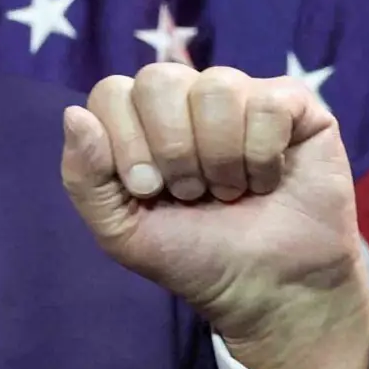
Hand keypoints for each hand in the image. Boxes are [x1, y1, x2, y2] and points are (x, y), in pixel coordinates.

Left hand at [60, 64, 368, 368]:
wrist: (267, 290)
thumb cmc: (194, 256)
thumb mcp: (121, 231)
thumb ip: (84, 177)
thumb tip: (73, 114)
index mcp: (140, 119)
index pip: (111, 92)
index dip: (126, 143)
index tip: (148, 190)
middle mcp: (188, 97)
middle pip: (158, 79)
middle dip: (172, 149)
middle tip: (191, 193)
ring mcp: (242, 94)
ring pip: (216, 86)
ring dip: (219, 157)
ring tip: (230, 192)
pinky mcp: (295, 104)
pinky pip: (268, 103)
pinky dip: (262, 155)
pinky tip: (266, 180)